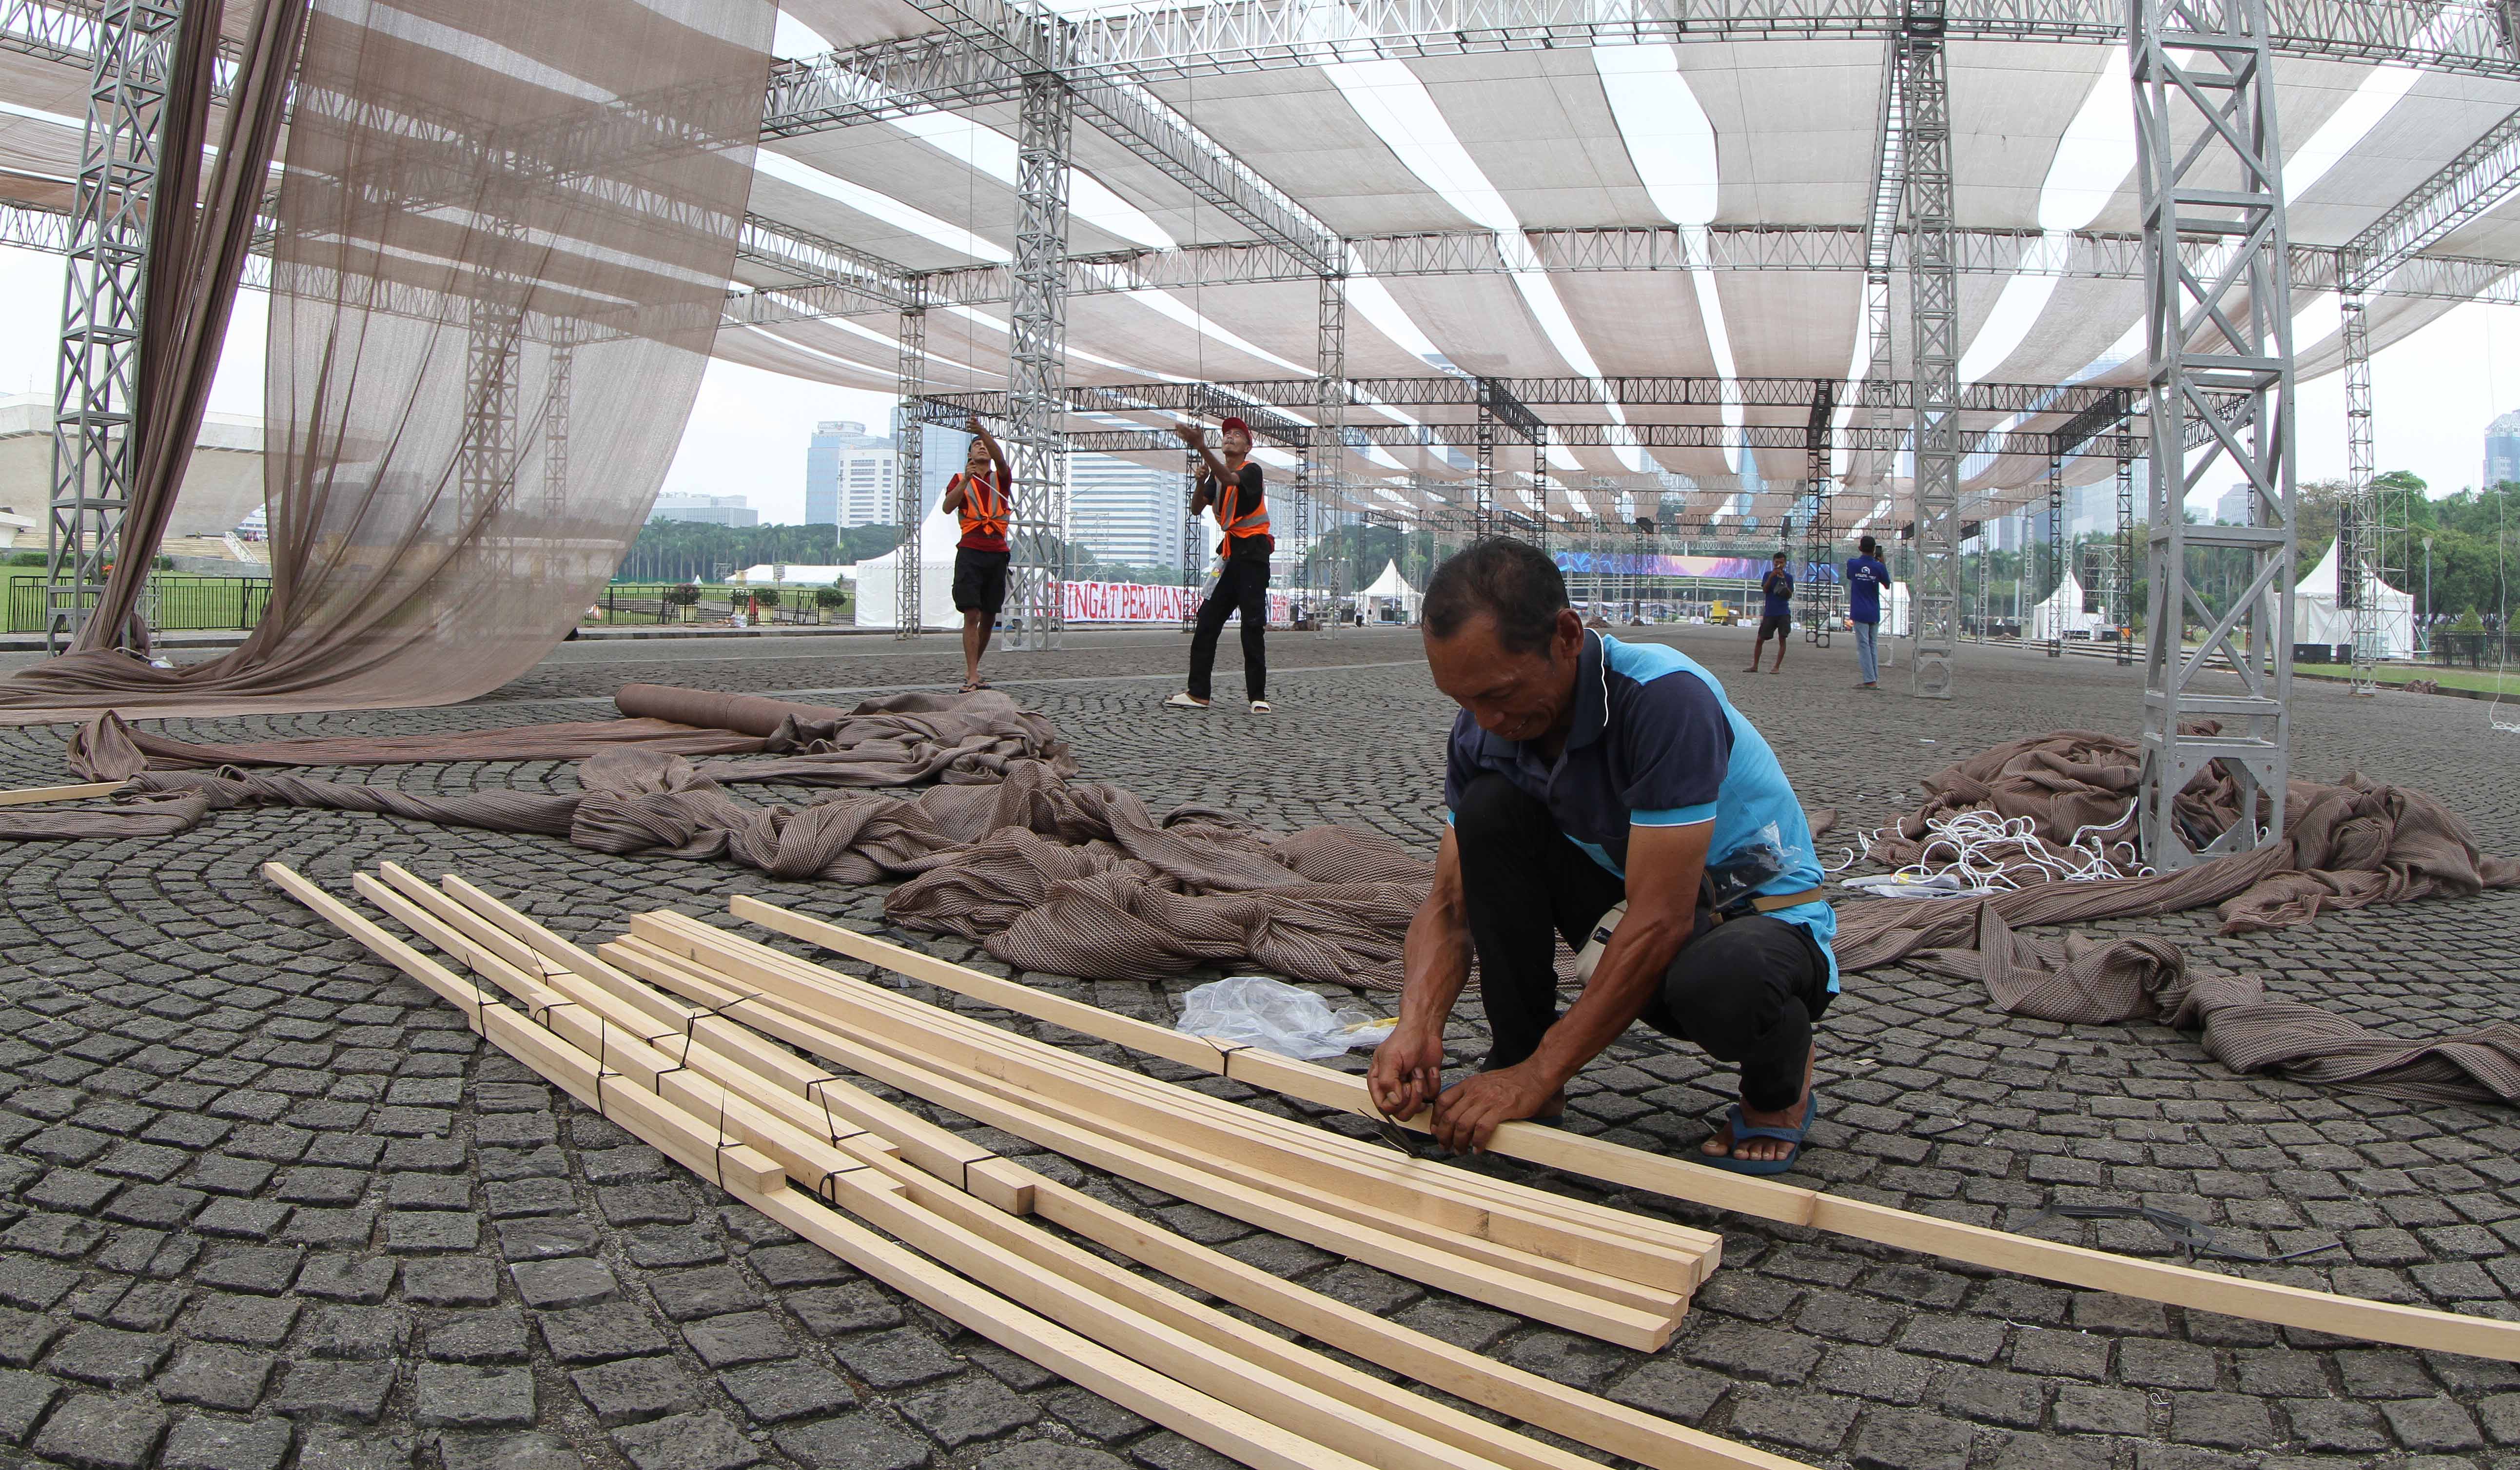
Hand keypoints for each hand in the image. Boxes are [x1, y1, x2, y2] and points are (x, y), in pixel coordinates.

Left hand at [1173, 420, 1205, 447]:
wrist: (1199, 446)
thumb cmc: (1200, 438)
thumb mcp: (1200, 432)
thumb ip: (1198, 427)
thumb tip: (1196, 422)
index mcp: (1191, 432)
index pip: (1185, 427)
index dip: (1182, 425)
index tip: (1179, 423)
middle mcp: (1188, 435)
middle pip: (1182, 430)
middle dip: (1178, 427)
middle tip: (1175, 424)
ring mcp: (1187, 438)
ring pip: (1181, 434)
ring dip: (1178, 431)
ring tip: (1175, 428)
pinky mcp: (1186, 440)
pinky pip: (1181, 438)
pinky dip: (1178, 435)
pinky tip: (1176, 434)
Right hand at [1366, 1024, 1442, 1123]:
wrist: (1425, 1030)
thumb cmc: (1404, 1039)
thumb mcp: (1390, 1058)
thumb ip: (1387, 1081)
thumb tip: (1394, 1101)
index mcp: (1379, 1082)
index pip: (1383, 1106)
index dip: (1395, 1103)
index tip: (1403, 1086)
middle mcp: (1393, 1088)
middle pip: (1400, 1112)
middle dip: (1411, 1099)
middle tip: (1415, 1082)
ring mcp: (1409, 1089)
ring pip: (1415, 1108)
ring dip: (1422, 1090)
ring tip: (1420, 1072)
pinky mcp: (1425, 1087)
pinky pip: (1430, 1097)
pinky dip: (1433, 1083)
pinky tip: (1430, 1070)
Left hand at [1429, 1062, 1560, 1153]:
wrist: (1534, 1075)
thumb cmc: (1512, 1080)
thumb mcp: (1484, 1082)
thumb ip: (1471, 1094)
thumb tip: (1461, 1111)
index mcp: (1469, 1085)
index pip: (1442, 1101)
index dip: (1435, 1119)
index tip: (1435, 1130)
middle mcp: (1474, 1092)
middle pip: (1449, 1116)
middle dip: (1443, 1135)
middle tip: (1445, 1146)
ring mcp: (1487, 1100)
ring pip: (1463, 1125)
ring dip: (1459, 1142)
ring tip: (1460, 1150)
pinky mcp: (1501, 1109)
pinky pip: (1483, 1129)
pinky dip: (1478, 1142)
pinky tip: (1478, 1148)